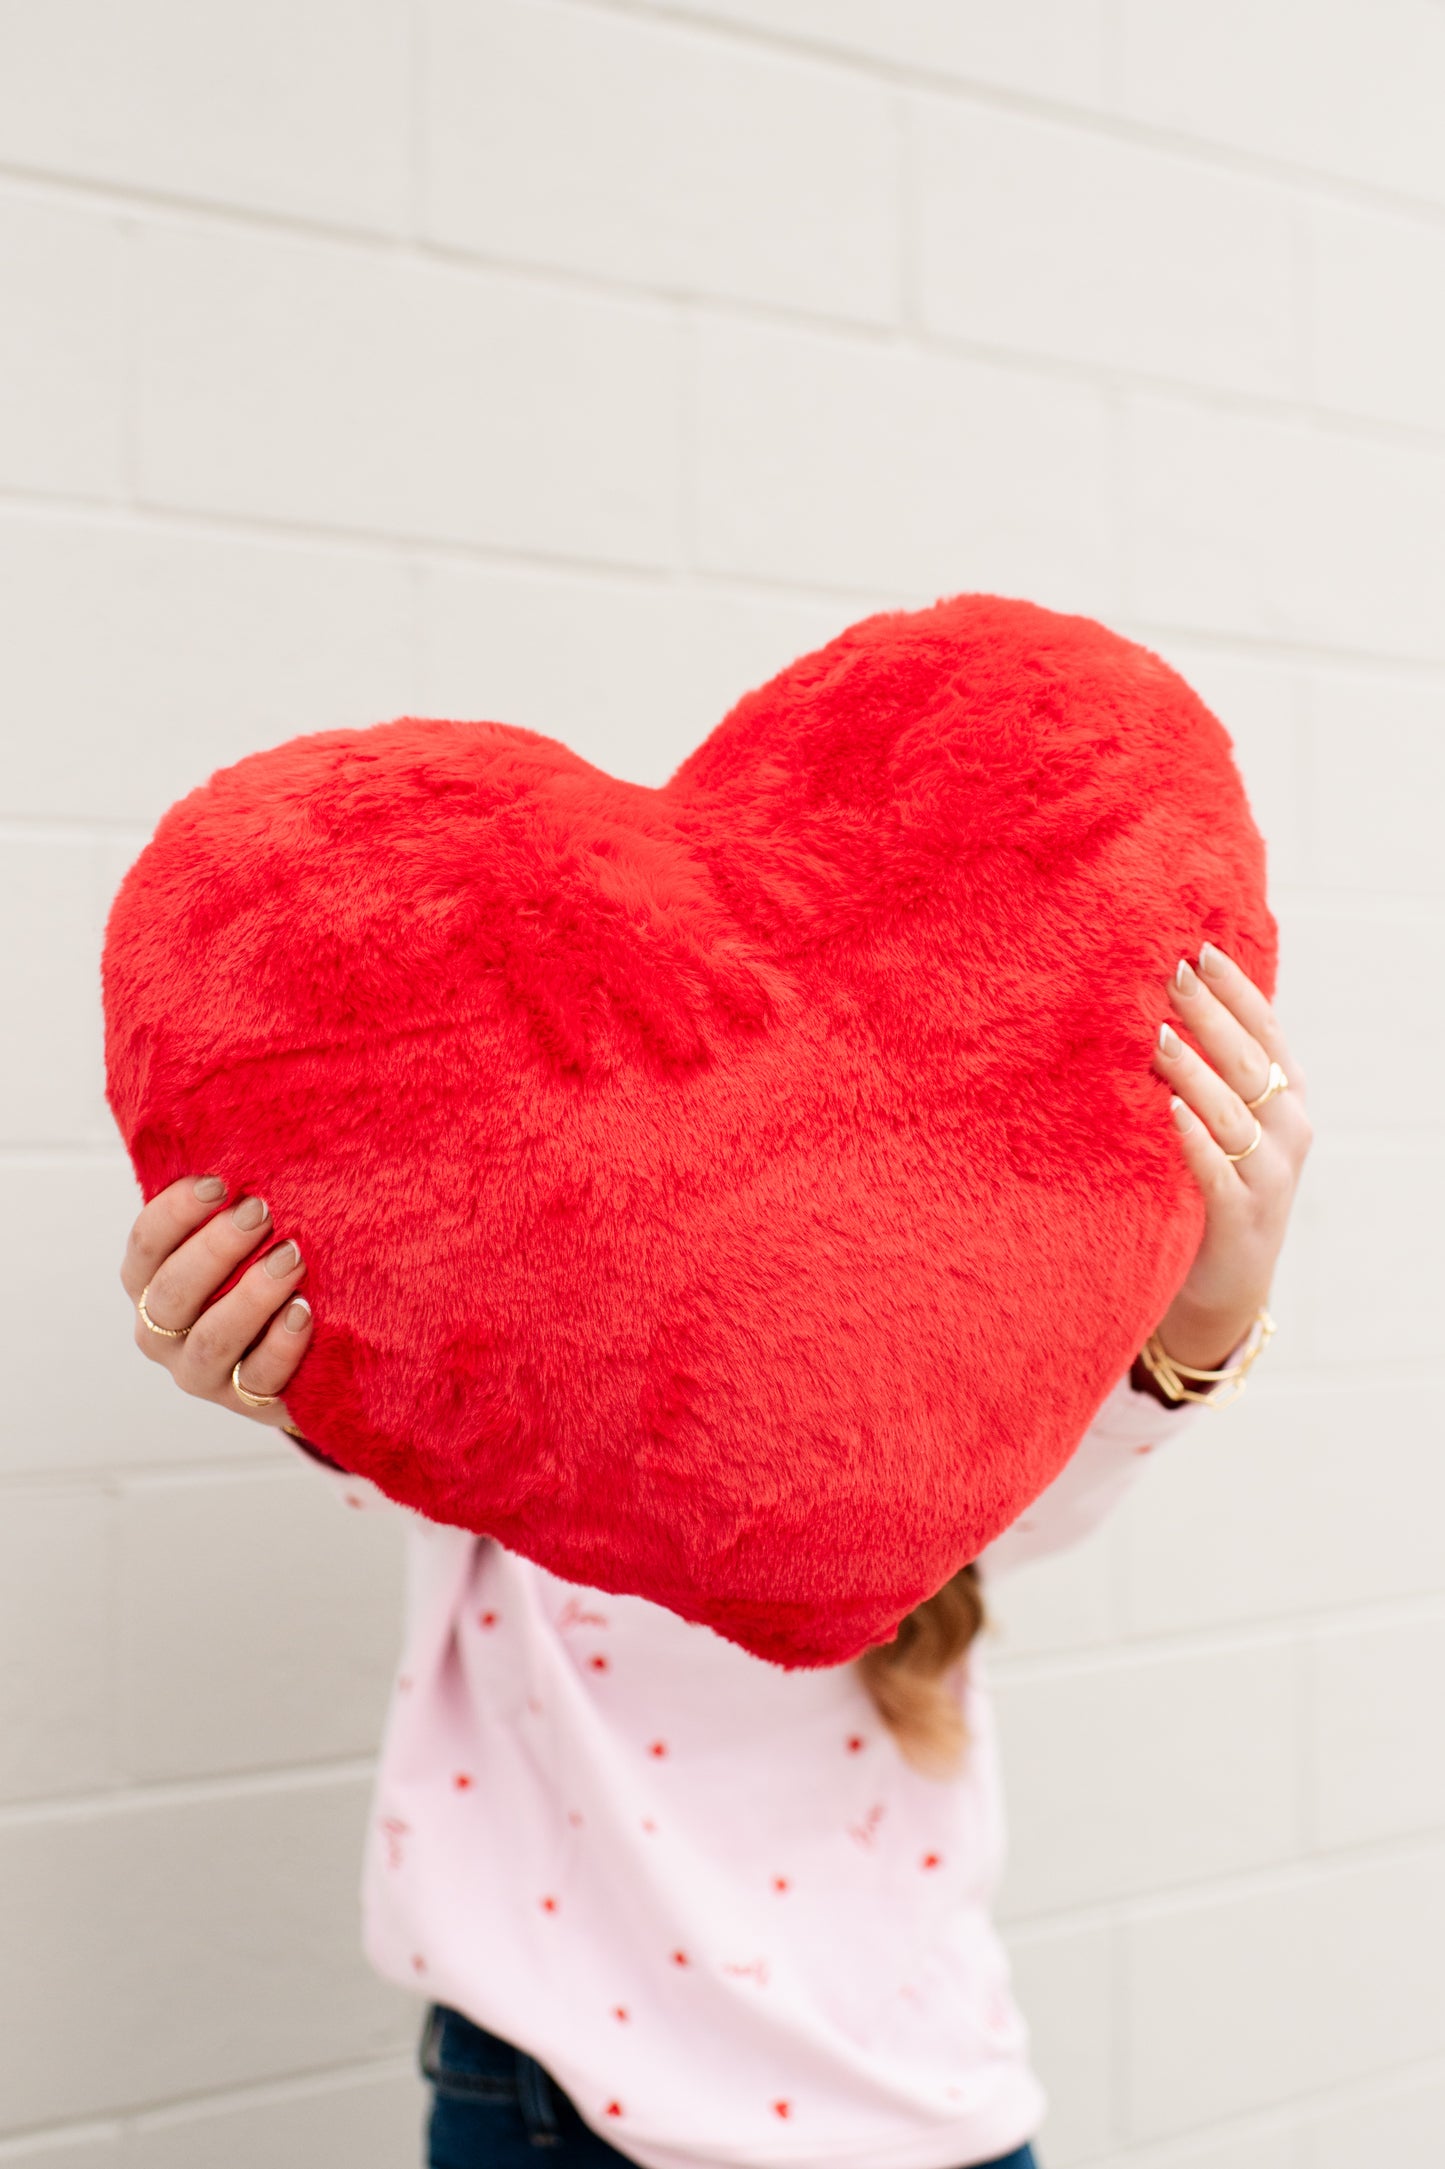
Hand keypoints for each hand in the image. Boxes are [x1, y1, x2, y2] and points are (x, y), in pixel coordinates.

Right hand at [121, 1175, 312, 1429]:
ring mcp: (200, 1373)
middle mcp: (163, 1331)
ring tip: (292, 1259)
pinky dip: (281, 1345)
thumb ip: (230, 1204)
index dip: (176, 1212)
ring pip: (211, 1340)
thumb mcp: (241, 1238)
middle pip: (171, 1293)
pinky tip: (305, 1313)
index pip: (145, 1245)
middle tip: (261, 1213)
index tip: (220, 1182)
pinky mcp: (245, 1403)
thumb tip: (252, 1138)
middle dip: (215, 1250)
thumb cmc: (264, 1272)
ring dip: (251, 1296)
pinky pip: (257, 1380)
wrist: (303, 1351)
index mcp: (150, 1282)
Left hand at [1142, 940, 1310, 1386]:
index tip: (1199, 949)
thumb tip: (1160, 1000)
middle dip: (1210, 1015)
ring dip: (1195, 1072)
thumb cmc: (1213, 1185)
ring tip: (1158, 1037)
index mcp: (1286, 1097)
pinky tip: (1170, 1111)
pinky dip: (1196, 1140)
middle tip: (1170, 975)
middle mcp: (1288, 1130)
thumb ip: (1209, 1070)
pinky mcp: (1242, 1218)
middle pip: (1247, 1061)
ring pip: (1233, 1111)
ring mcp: (1269, 1175)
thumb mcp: (1222, 1121)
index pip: (1264, 1030)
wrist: (1224, 1284)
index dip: (1235, 990)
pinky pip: (1218, 1171)